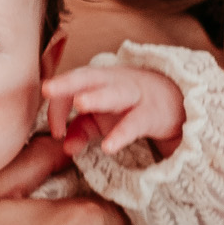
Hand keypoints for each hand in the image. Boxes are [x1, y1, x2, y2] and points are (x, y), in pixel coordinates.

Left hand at [42, 63, 185, 157]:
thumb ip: (80, 130)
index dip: (58, 106)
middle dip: (67, 82)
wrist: (175, 102)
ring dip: (98, 97)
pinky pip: (136, 123)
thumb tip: (64, 147)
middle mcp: (114, 82)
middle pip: (89, 77)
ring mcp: (135, 95)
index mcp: (97, 80)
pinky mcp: (152, 114)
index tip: (54, 132)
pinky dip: (121, 134)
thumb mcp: (102, 119)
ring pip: (115, 93)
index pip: (71, 85)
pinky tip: (108, 146)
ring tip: (80, 103)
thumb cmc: (130, 107)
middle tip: (47, 89)